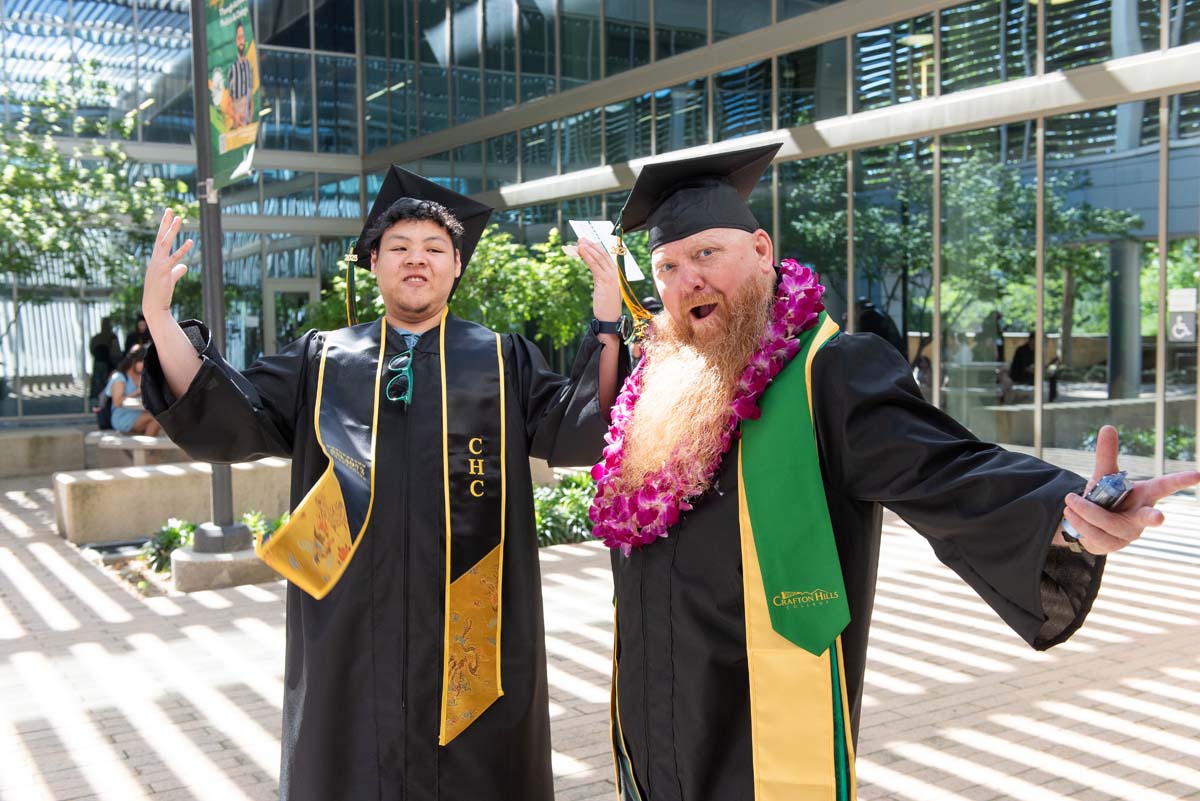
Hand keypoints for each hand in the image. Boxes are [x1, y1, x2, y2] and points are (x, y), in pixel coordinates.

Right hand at [142, 208, 193, 315]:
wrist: (154, 305)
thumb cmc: (160, 292)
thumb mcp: (170, 279)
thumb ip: (177, 271)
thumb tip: (185, 266)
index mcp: (156, 260)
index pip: (160, 240)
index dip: (164, 228)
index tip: (168, 216)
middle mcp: (155, 259)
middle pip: (160, 237)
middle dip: (165, 223)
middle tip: (170, 209)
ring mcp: (158, 264)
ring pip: (165, 243)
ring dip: (172, 230)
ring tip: (179, 218)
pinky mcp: (164, 271)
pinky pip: (174, 258)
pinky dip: (182, 250)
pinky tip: (190, 241)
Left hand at [573, 238, 623, 323]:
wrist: (610, 318)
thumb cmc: (607, 305)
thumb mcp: (605, 288)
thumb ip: (602, 278)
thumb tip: (595, 269)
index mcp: (617, 273)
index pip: (607, 256)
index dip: (597, 247)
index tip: (588, 242)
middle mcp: (616, 272)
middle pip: (602, 254)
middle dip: (591, 245)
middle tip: (581, 239)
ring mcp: (611, 276)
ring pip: (598, 258)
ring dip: (587, 248)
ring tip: (579, 242)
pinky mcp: (604, 280)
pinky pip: (594, 265)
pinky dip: (587, 256)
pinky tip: (581, 251)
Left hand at [1059, 425, 1199, 553]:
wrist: (1088, 523)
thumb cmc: (1105, 498)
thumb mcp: (1105, 475)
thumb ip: (1107, 455)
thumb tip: (1108, 426)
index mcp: (1145, 496)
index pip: (1165, 487)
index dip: (1181, 481)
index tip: (1198, 475)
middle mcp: (1141, 517)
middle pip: (1147, 519)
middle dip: (1152, 518)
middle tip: (1159, 517)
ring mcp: (1128, 534)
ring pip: (1107, 523)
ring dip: (1086, 510)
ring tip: (1070, 499)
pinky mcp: (1112, 545)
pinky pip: (1094, 534)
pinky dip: (1080, 521)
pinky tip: (1070, 512)